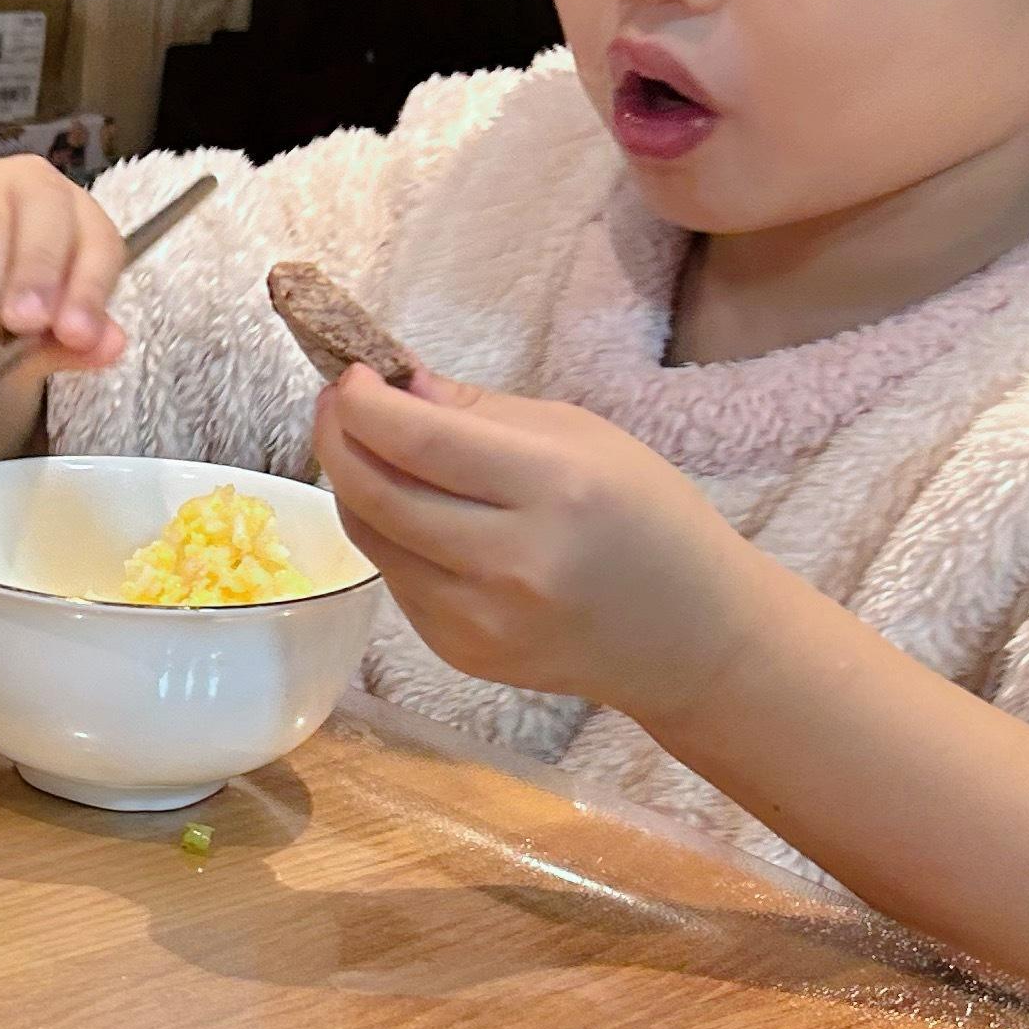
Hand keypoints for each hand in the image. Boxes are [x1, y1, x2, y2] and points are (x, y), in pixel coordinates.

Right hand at [0, 154, 125, 436]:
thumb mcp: (29, 351)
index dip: (92, 284)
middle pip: (44, 203)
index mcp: (69, 216)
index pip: (97, 235)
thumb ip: (68, 345)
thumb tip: (110, 345)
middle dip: (40, 271)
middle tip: (26, 325)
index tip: (78, 335)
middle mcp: (22, 186)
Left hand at [311, 364, 772, 716]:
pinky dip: (388, 536)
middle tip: (337, 404)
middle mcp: (510, 560)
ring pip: (373, 538)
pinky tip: (410, 511)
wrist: (691, 637)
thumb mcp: (582, 436)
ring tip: (364, 449)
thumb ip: (478, 411)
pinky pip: (396, 579)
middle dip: (338, 438)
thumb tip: (394, 384)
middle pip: (378, 493)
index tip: (349, 376)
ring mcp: (480, 618)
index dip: (363, 404)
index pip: (418, 441)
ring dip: (354, 486)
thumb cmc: (647, 517)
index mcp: (552, 488)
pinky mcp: (461, 653)